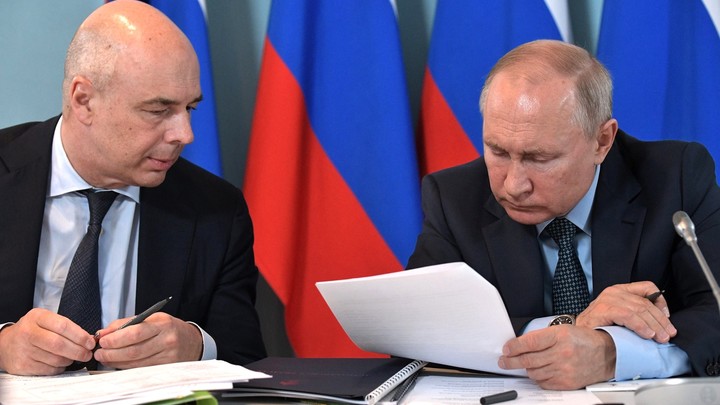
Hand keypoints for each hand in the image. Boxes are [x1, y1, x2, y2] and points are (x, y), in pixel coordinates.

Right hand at [0, 308, 94, 374]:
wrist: (6, 343)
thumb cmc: (32, 330)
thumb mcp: (46, 320)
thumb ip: (66, 327)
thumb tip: (88, 339)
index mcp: (37, 317)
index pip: (63, 326)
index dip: (80, 336)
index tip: (90, 342)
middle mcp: (28, 332)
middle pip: (59, 344)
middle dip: (78, 351)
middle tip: (87, 354)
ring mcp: (24, 350)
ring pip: (56, 359)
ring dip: (70, 360)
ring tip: (74, 357)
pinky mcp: (23, 365)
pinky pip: (49, 370)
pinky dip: (60, 367)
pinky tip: (61, 362)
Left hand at [93, 312, 201, 368]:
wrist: (191, 342)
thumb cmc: (169, 328)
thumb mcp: (152, 319)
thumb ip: (127, 323)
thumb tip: (104, 332)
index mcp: (163, 324)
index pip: (135, 333)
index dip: (116, 339)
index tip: (103, 340)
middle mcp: (167, 340)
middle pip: (134, 350)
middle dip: (112, 353)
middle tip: (99, 352)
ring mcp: (167, 356)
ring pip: (136, 362)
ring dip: (116, 361)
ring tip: (105, 358)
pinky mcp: (165, 367)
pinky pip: (141, 368)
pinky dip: (126, 367)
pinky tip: (118, 363)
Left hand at [498, 326, 615, 389]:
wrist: (606, 354)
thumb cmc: (583, 340)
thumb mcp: (562, 330)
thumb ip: (541, 337)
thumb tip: (519, 345)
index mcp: (560, 336)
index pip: (531, 342)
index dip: (514, 347)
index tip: (506, 349)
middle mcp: (563, 353)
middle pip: (529, 360)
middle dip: (512, 361)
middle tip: (504, 361)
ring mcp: (565, 370)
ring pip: (534, 373)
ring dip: (526, 369)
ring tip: (524, 365)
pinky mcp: (567, 383)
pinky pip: (543, 383)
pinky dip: (538, 378)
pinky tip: (539, 372)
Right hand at [576, 281, 675, 342]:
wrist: (578, 335)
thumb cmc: (598, 328)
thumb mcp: (620, 317)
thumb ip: (636, 314)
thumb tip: (660, 324)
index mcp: (620, 290)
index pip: (647, 287)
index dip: (661, 302)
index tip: (667, 318)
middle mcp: (614, 292)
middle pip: (646, 303)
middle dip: (661, 320)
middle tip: (669, 334)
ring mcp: (608, 299)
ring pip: (640, 310)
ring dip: (654, 326)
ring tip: (661, 338)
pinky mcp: (604, 309)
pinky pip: (629, 316)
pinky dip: (641, 326)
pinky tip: (647, 335)